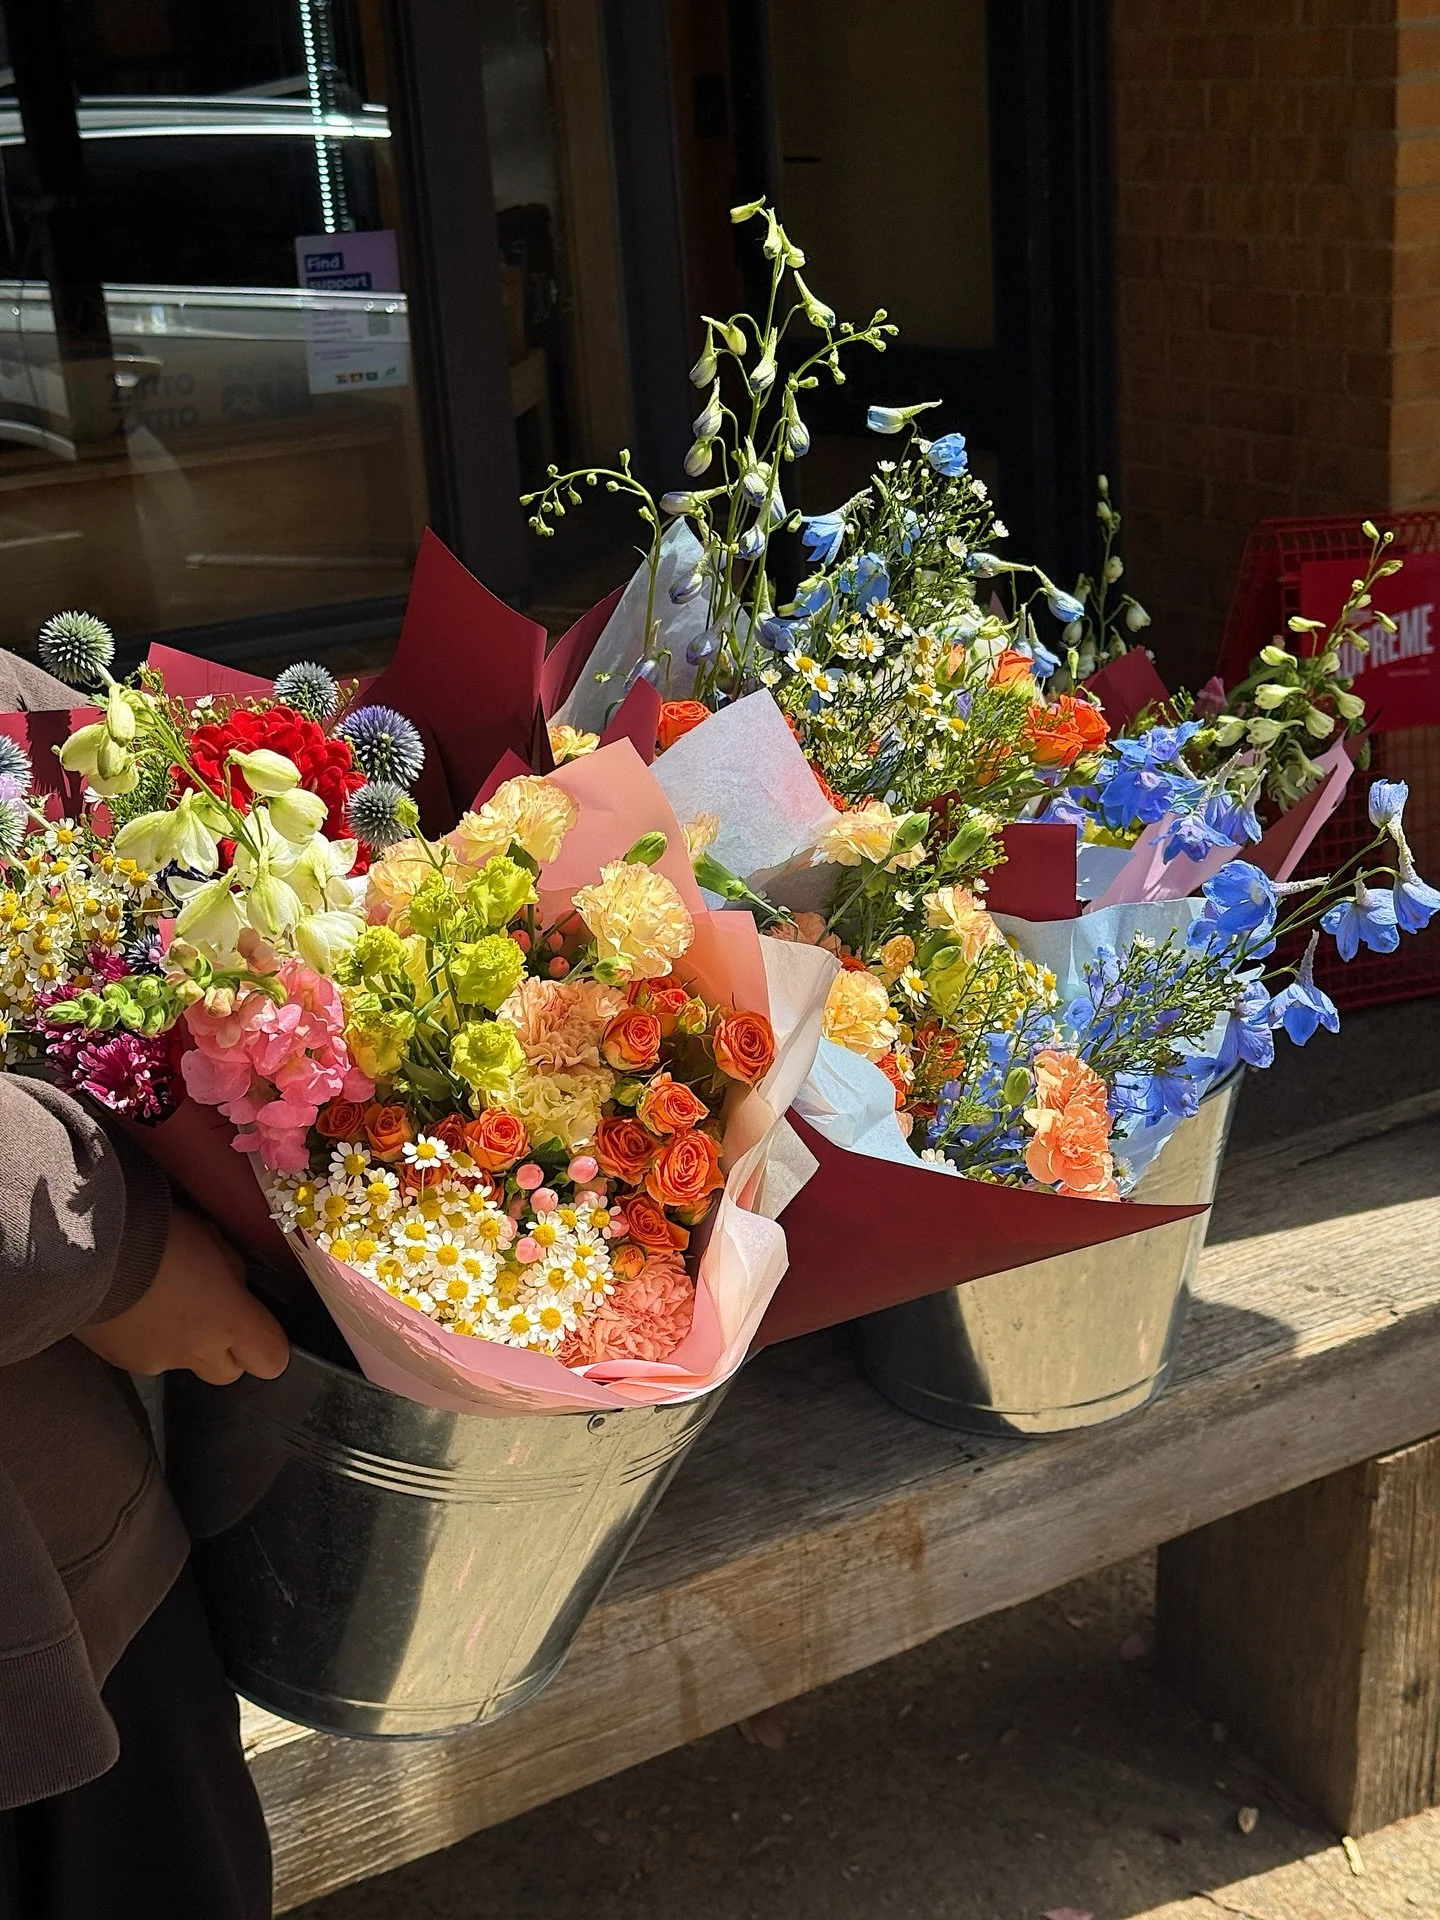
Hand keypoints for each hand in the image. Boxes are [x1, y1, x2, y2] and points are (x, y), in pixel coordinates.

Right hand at [78, 1204, 289, 1385]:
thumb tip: (237, 1288)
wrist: (85, 1248)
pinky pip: (150, 1358)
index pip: (272, 1360)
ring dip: (185, 1343)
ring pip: (187, 1365)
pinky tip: (135, 1308)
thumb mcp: (212, 1239)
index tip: (256, 1323)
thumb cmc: (158, 1235)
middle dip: (227, 1349)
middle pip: (229, 1373)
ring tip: (163, 1303)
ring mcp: (157, 1362)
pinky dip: (149, 1340)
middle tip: (210, 1312)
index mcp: (228, 1320)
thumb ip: (233, 1271)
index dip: (268, 1345)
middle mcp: (197, 1351)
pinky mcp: (122, 1362)